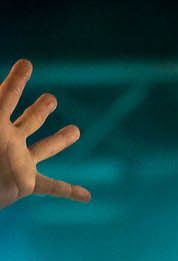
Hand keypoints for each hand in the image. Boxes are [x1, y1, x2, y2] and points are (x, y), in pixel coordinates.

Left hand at [1, 58, 90, 210]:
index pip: (7, 96)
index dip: (17, 80)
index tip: (26, 64)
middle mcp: (10, 140)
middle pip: (30, 120)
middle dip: (41, 109)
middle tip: (51, 99)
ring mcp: (20, 162)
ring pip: (45, 148)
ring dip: (60, 140)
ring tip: (75, 131)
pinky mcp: (26, 184)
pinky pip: (52, 187)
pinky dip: (69, 191)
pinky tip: (86, 196)